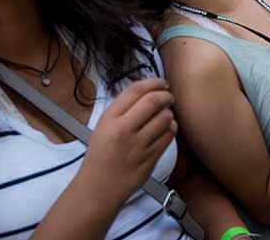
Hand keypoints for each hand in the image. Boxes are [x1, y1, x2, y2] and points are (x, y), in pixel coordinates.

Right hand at [78, 78, 176, 201]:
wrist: (98, 187)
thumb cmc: (101, 154)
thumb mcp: (104, 125)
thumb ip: (124, 107)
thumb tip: (150, 89)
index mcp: (109, 119)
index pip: (136, 90)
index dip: (154, 82)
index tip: (161, 83)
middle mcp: (123, 130)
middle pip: (154, 101)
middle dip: (166, 95)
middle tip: (168, 97)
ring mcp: (138, 146)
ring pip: (165, 118)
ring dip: (169, 113)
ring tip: (164, 116)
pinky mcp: (150, 159)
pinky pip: (169, 136)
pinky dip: (171, 129)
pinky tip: (165, 130)